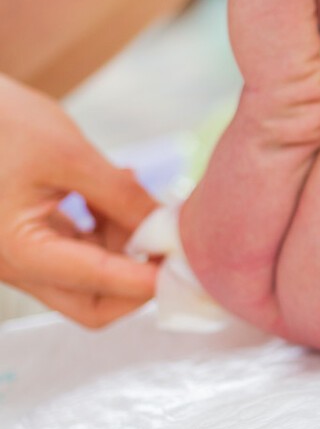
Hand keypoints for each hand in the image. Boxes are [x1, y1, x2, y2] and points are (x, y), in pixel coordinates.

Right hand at [0, 76, 157, 326]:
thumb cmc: (2, 123)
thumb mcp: (70, 156)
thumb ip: (123, 198)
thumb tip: (169, 229)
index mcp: (17, 252)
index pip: (100, 284)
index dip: (152, 278)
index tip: (192, 262)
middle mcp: (13, 267)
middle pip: (93, 305)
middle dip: (139, 279)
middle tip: (172, 240)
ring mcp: (18, 257)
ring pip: (89, 280)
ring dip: (125, 246)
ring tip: (136, 192)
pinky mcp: (25, 240)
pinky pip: (77, 253)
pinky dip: (106, 232)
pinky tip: (116, 191)